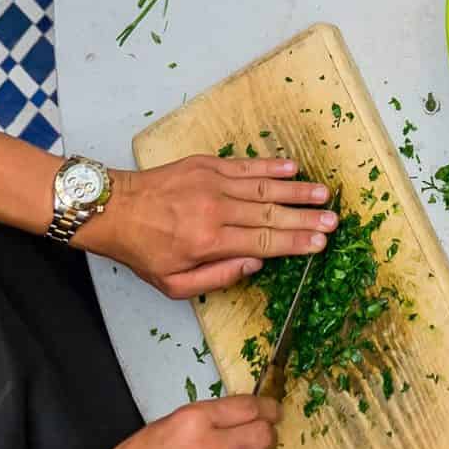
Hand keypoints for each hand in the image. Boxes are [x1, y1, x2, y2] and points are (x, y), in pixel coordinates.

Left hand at [81, 154, 338, 297]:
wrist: (115, 209)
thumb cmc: (143, 251)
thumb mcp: (173, 283)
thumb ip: (217, 277)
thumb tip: (255, 265)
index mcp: (209, 241)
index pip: (264, 241)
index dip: (295, 243)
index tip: (320, 243)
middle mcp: (215, 210)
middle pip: (271, 213)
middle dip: (306, 217)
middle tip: (333, 219)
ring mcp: (212, 183)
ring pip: (264, 186)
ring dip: (297, 189)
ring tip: (323, 193)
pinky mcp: (206, 165)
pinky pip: (245, 166)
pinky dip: (270, 166)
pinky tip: (292, 167)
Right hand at [94, 397, 281, 448]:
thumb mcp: (160, 430)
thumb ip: (197, 423)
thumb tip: (228, 419)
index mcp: (192, 421)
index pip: (248, 407)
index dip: (268, 408)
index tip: (274, 411)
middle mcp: (208, 447)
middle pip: (262, 434)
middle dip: (266, 434)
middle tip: (262, 437)